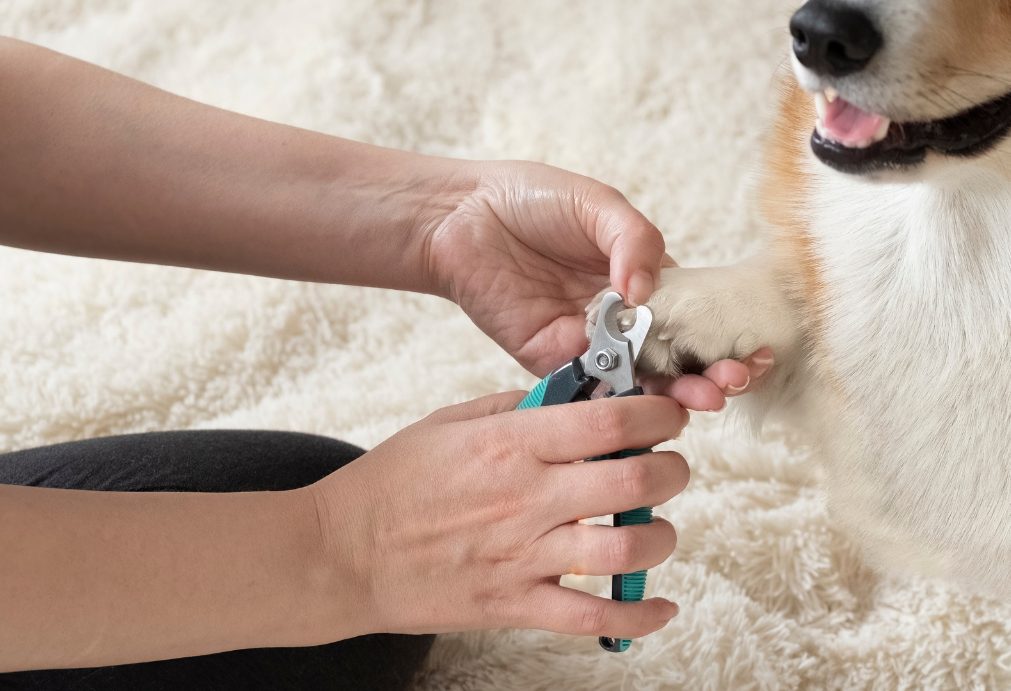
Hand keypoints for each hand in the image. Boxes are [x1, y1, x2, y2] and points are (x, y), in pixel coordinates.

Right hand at [310, 391, 691, 637]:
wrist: (338, 555)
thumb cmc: (391, 483)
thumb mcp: (451, 421)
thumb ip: (518, 405)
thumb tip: (579, 393)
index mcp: (510, 444)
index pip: (609, 421)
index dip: (657, 415)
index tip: (669, 416)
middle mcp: (526, 498)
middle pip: (634, 482)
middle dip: (672, 472)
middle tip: (670, 468)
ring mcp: (522, 556)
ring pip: (623, 550)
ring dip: (659, 537)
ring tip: (656, 528)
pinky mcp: (513, 604)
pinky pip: (592, 617)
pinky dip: (638, 616)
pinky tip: (660, 607)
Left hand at [422, 160, 766, 408]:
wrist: (459, 215)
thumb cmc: (531, 199)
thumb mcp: (597, 204)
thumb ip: (635, 241)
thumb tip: (647, 290)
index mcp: (645, 279)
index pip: (696, 316)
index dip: (726, 336)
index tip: (754, 351)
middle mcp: (623, 319)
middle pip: (677, 357)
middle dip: (711, 374)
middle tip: (731, 383)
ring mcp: (589, 344)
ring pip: (640, 380)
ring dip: (674, 395)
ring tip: (704, 399)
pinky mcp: (550, 360)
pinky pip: (589, 387)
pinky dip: (618, 399)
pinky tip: (645, 404)